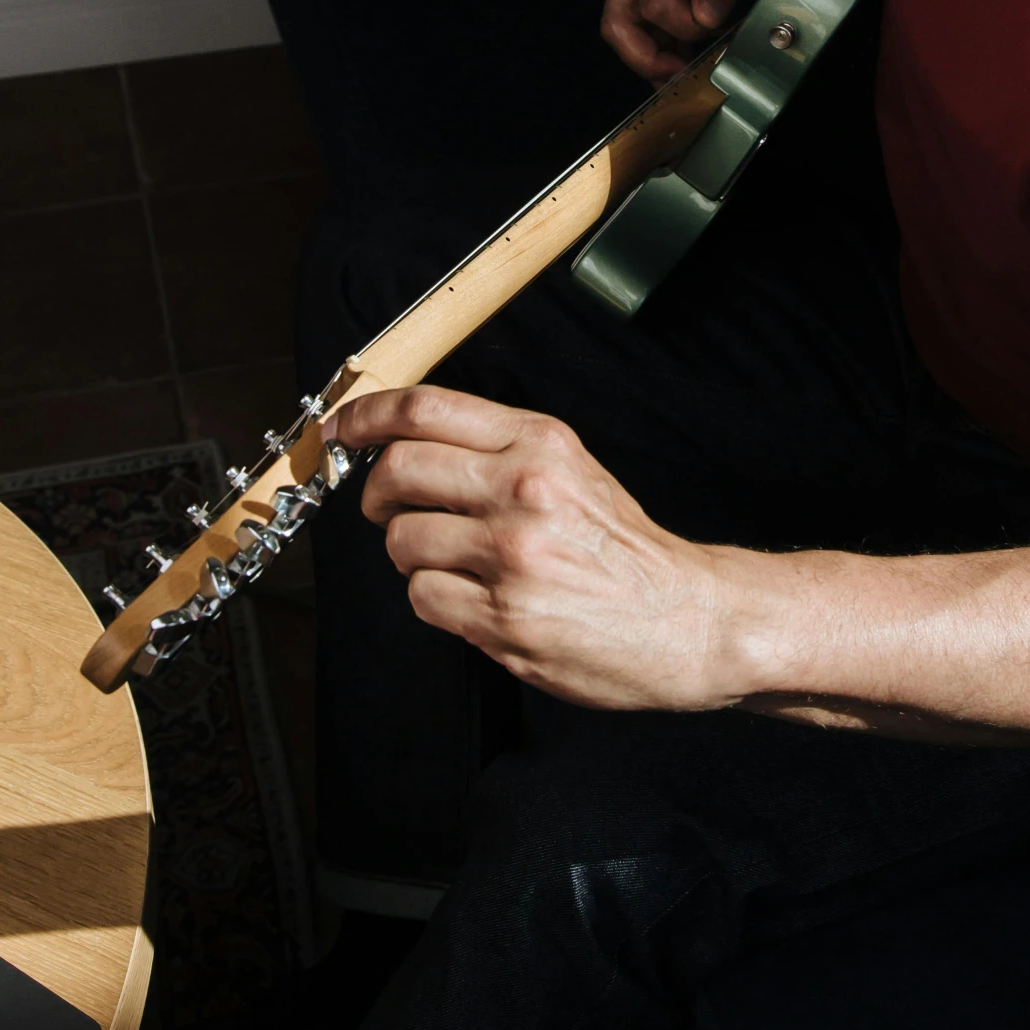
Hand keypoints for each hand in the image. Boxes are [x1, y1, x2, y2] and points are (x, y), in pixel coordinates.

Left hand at [331, 385, 741, 709]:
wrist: (688, 620)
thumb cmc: (624, 548)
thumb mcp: (571, 469)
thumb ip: (498, 448)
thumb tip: (405, 441)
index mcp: (540, 444)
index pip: (426, 409)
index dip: (367, 415)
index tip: (341, 429)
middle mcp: (523, 492)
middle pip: (398, 470)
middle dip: (375, 492)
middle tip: (384, 506)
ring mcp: (511, 558)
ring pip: (402, 541)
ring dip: (412, 553)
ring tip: (453, 560)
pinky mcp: (503, 618)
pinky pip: (423, 598)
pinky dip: (435, 599)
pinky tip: (474, 598)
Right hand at [601, 0, 778, 81]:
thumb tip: (706, 19)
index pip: (655, 4)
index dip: (684, 27)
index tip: (717, 27)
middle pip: (617, 23)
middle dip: (646, 58)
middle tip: (682, 75)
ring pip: (620, 27)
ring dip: (649, 56)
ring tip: (684, 72)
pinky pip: (635, 22)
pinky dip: (654, 45)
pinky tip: (682, 58)